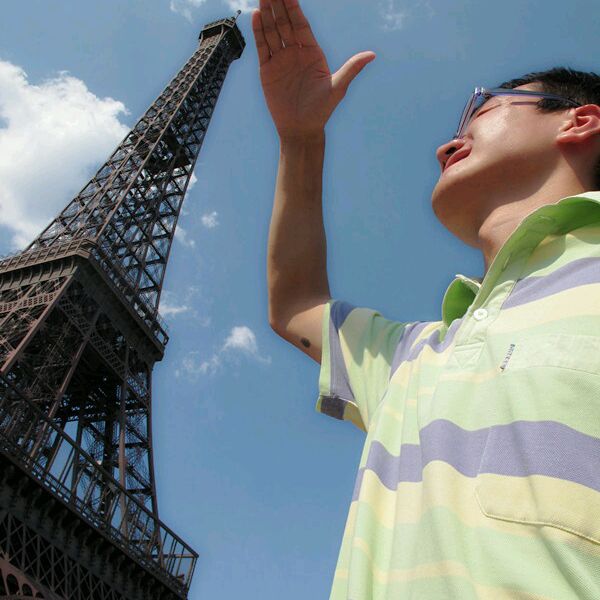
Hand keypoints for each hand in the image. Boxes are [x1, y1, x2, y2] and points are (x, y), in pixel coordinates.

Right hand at [252, 0, 374, 139]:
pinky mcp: (268, 70)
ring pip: (273, 31)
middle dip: (279, 5)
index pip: (302, 25)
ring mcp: (281, 60)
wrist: (301, 129)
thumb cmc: (321, 111)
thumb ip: (351, 69)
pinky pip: (263, 47)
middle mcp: (296, 52)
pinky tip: (257, 16)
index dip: (295, 8)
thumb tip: (372, 55)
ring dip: (268, 13)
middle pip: (286, 23)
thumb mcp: (337, 88)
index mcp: (312, 52)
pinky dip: (259, 32)